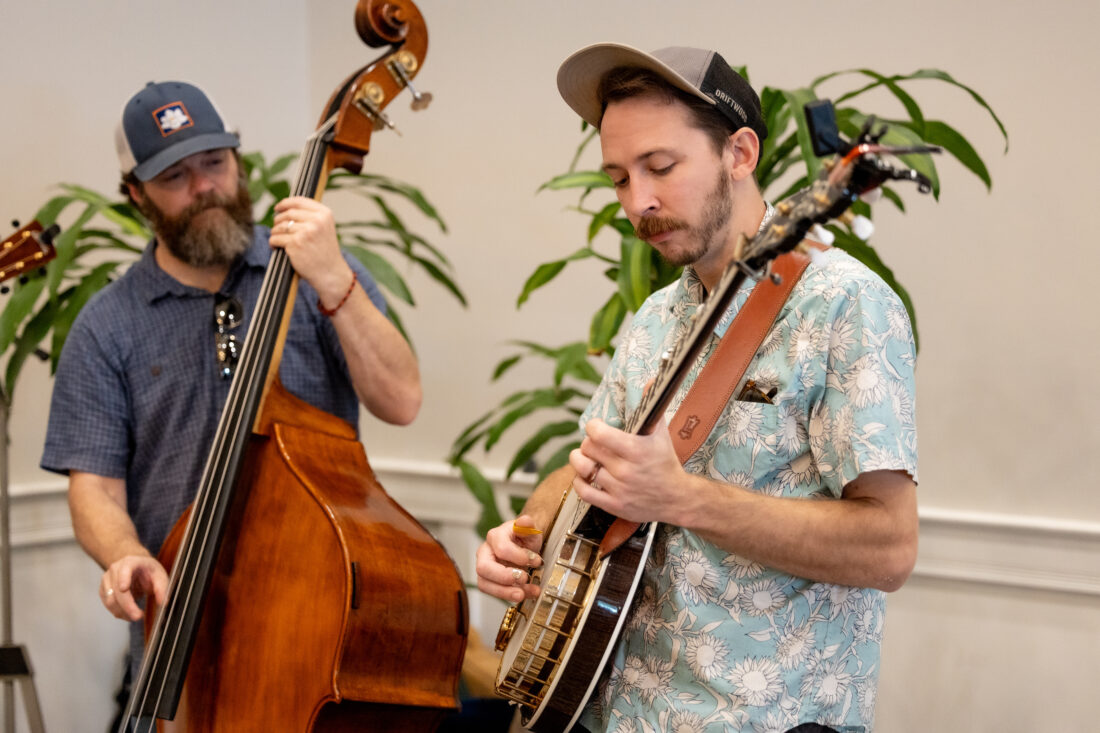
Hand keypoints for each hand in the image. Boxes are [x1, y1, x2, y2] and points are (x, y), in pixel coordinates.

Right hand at [100, 555, 168, 621]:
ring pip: (110, 601)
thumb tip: (162, 601)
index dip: (123, 578)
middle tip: (138, 616)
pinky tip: (128, 614)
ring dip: (123, 612)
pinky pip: (108, 605)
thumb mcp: (160, 575)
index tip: (124, 588)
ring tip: (136, 615)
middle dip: (127, 606)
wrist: (137, 568)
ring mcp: (107, 579)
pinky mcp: (103, 590)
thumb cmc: (147, 570)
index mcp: (130, 562)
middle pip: (117, 590)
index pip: (124, 569)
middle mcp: (115, 569)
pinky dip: (119, 612)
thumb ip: (162, 588)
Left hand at [270, 197, 352, 302]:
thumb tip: (286, 208)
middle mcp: (316, 221)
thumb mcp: (324, 228)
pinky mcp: (295, 244)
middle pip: (287, 214)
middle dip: (278, 220)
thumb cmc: (325, 251)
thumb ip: (311, 216)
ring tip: (278, 239)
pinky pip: (276, 239)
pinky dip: (273, 243)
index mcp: (324, 214)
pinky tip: (276, 247)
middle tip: (277, 229)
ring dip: (275, 233)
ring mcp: (305, 232)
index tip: (278, 208)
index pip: (299, 201)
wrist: (330, 273)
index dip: (285, 203)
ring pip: (279, 226)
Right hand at [475, 516, 543, 602]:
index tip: (536, 560)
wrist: (524, 546)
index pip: (501, 548)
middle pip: (484, 568)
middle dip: (505, 576)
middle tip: (524, 578)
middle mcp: (485, 552)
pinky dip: (509, 596)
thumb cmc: (524, 537)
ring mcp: (485, 568)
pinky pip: (493, 592)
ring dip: (505, 592)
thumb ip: (528, 524)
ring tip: (524, 593)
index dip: (519, 556)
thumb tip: (524, 521)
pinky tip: (525, 594)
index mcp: (495, 536)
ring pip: (485, 584)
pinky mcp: (489, 581)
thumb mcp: (530, 530)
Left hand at [568, 417, 689, 523]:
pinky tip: (586, 476)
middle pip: (588, 448)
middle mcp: (625, 470)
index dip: (593, 426)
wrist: (677, 499)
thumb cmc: (665, 462)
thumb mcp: (661, 434)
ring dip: (581, 461)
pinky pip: (584, 492)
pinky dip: (579, 481)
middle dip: (589, 443)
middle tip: (596, 444)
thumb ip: (652, 407)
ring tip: (587, 458)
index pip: (598, 433)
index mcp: (636, 450)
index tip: (597, 427)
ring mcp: (618, 489)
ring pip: (583, 469)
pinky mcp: (613, 505)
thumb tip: (652, 380)